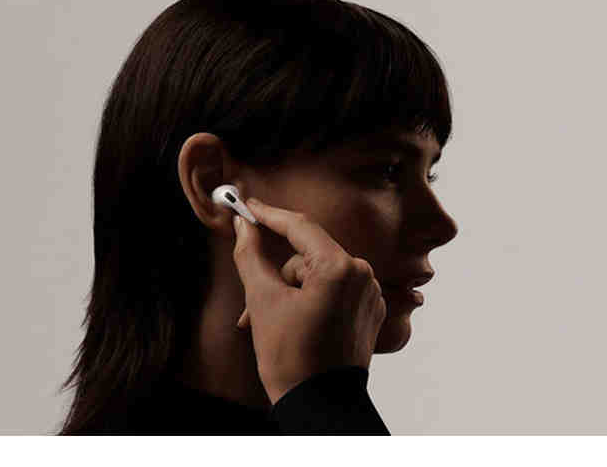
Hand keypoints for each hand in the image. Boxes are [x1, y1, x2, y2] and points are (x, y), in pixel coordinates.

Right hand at [231, 198, 386, 404]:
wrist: (320, 406)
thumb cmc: (292, 359)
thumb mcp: (262, 301)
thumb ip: (250, 255)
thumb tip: (243, 226)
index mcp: (340, 268)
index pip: (300, 227)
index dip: (269, 215)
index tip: (249, 207)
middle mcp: (362, 275)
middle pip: (307, 256)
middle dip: (277, 276)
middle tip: (254, 303)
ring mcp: (370, 294)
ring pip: (318, 275)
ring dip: (291, 293)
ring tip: (272, 323)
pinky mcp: (370, 310)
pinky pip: (334, 290)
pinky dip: (312, 300)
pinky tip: (295, 323)